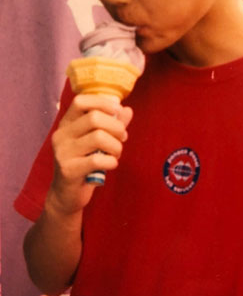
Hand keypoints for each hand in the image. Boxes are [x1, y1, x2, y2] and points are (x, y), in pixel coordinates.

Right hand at [48, 94, 132, 215]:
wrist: (67, 194)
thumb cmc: (84, 163)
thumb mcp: (97, 141)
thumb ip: (112, 124)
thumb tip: (128, 110)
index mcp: (66, 123)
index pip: (80, 101)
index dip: (102, 102)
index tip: (117, 112)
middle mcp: (61, 135)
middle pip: (94, 118)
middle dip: (116, 127)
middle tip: (123, 137)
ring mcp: (63, 152)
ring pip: (98, 137)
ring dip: (116, 145)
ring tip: (116, 153)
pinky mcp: (68, 170)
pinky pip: (97, 159)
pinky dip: (111, 161)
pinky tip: (111, 164)